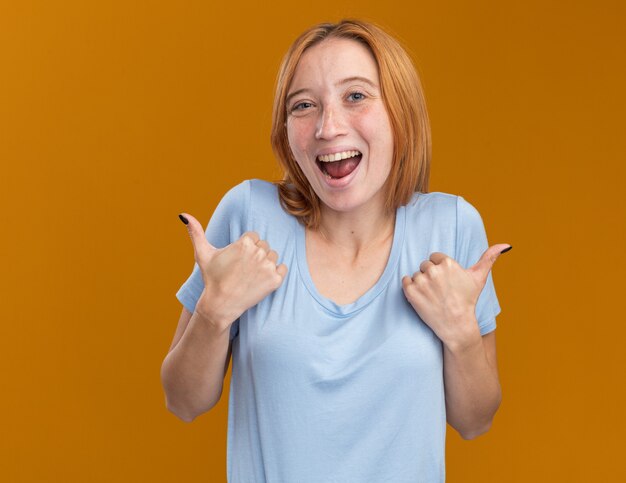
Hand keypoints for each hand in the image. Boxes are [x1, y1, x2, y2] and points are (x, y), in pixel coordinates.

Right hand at [180, 213, 287, 330]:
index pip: (254, 237)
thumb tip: (183, 214)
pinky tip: (262, 279)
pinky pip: (283, 269)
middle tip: (243, 269)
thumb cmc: (212, 278)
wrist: (221, 304)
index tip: (237, 260)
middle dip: (255, 255)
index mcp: (245, 242)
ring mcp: (268, 266)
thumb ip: (196, 232)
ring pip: (273, 256)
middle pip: (264, 246)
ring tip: (251, 275)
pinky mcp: (275, 280)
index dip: (245, 248)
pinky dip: (275, 274)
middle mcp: (258, 252)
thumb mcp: (202, 254)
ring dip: (265, 263)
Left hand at [402, 244, 510, 346]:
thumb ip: (489, 258)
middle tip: (440, 291)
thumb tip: (506, 244)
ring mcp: (421, 281)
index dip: (440, 270)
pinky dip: (410, 288)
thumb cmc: (467, 300)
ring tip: (432, 296)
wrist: (456, 325)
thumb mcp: (479, 278)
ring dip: (421, 283)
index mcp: (448, 263)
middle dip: (430, 276)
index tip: (447, 282)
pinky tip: (421, 296)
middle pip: (425, 265)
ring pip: (416, 274)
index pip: (435, 257)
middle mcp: (434, 270)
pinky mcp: (411, 292)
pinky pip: (404, 281)